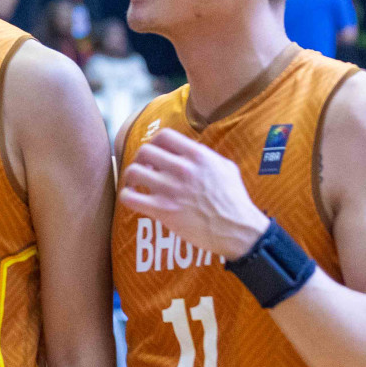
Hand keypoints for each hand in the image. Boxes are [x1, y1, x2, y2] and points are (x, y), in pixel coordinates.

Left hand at [119, 128, 268, 258]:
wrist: (238, 230)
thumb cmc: (234, 200)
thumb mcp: (225, 167)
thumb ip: (203, 155)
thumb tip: (186, 150)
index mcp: (197, 156)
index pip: (163, 136)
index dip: (155, 143)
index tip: (156, 154)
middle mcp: (182, 169)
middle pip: (144, 151)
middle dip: (141, 159)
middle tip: (145, 170)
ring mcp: (170, 190)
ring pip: (133, 172)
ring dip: (131, 177)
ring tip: (137, 184)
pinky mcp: (162, 210)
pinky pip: (129, 197)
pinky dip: (126, 196)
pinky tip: (134, 198)